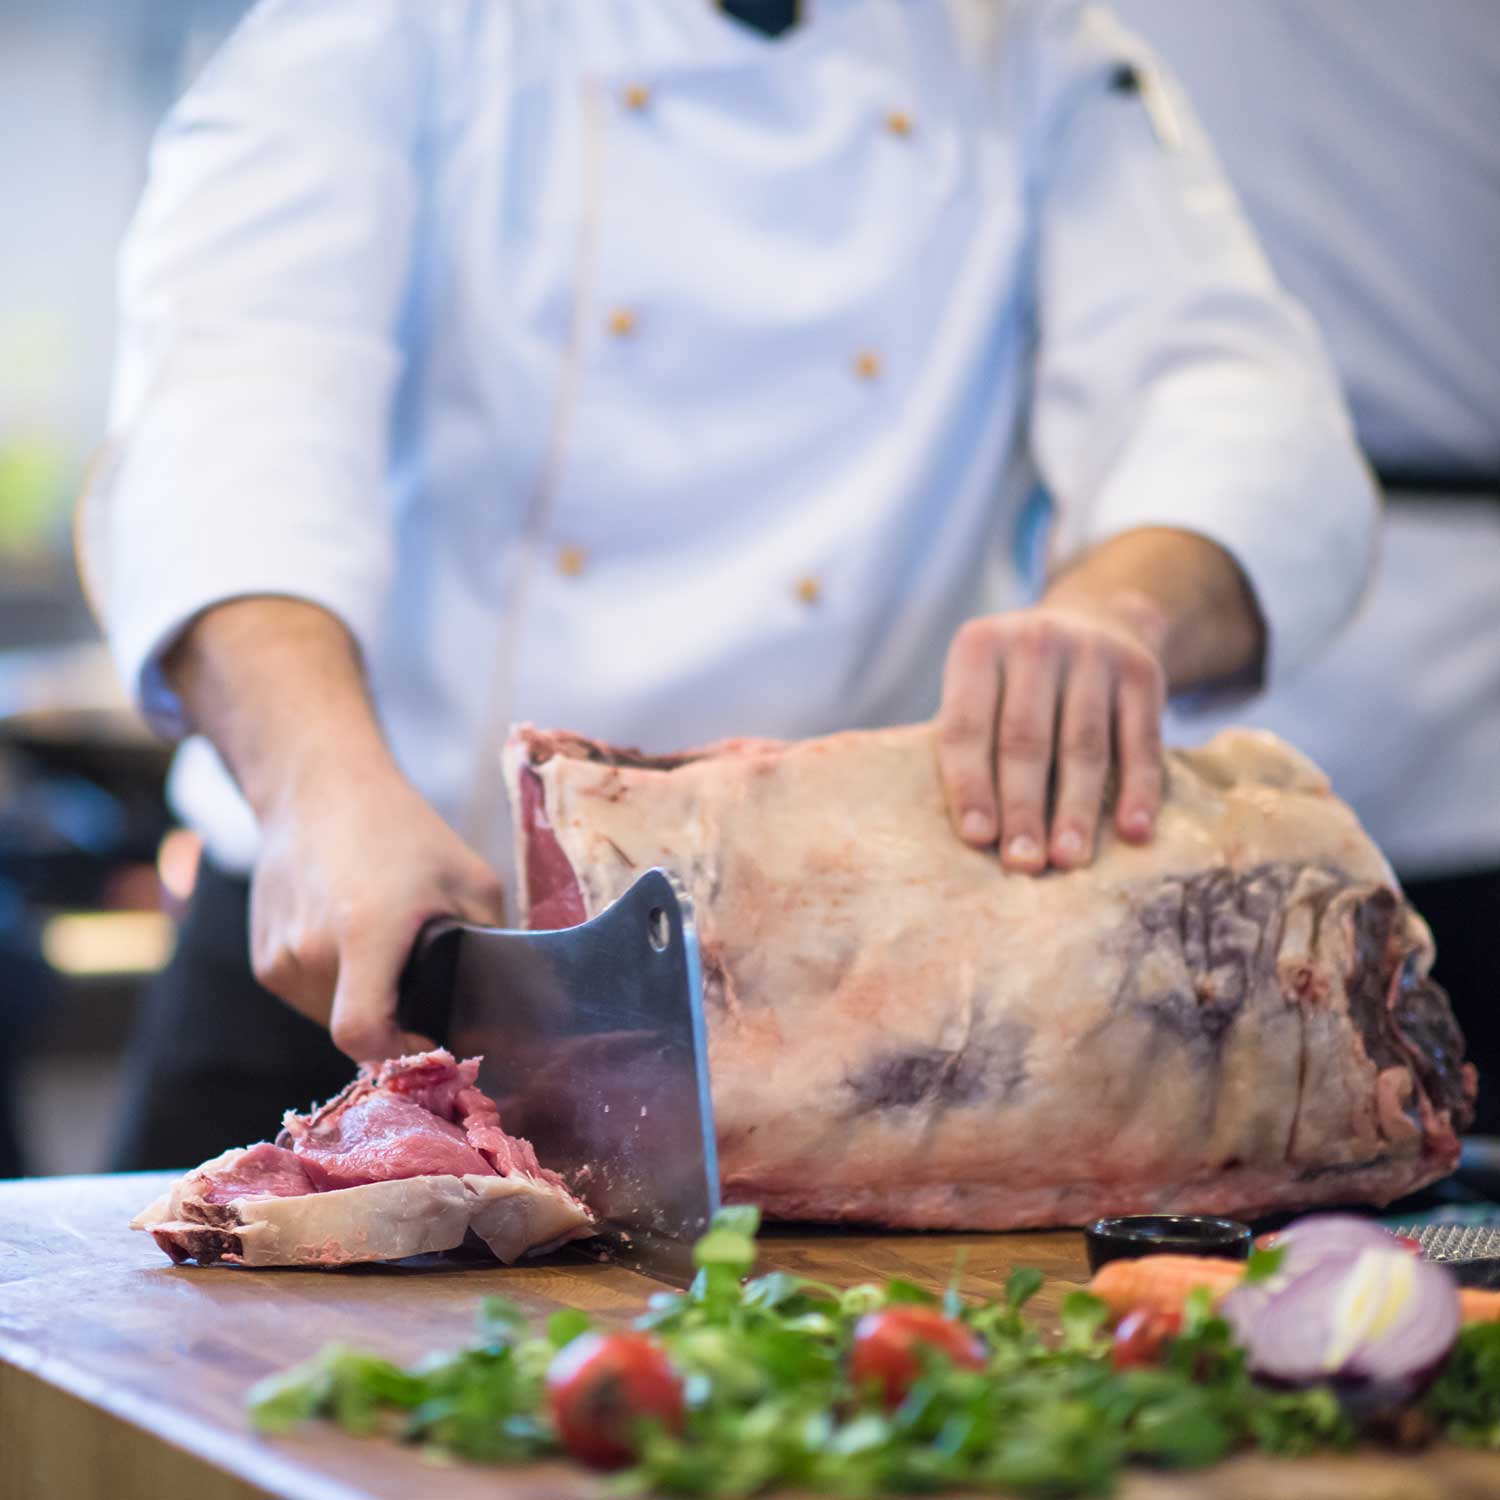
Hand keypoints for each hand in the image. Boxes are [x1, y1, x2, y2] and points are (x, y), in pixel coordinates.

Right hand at [250, 764, 505, 1061]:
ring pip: (330, 1018)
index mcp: (363, 932)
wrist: (318, 788)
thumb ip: (489, 946)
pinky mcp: (262, 961)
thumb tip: (503, 1005)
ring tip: (385, 949)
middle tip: (421, 981)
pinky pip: (310, 999)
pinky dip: (337, 987)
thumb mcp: (471, 880)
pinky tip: (352, 940)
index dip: (400, 1055)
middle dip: (395, 1021)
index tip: (430, 1040)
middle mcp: (309, 952)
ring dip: (365, 1002)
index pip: (363, 1036)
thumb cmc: (403, 829)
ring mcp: (277, 959)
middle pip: (356, 1031)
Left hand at [937, 593, 1167, 872]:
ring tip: (1068, 859)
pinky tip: (1133, 831)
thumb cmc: (1018, 682)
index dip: (970, 785)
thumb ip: (972, 743)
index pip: (967, 726)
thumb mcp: (983, 687)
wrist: (1097, 619)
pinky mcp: (1141, 672)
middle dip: (1023, 808)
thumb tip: (976, 836)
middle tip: (1022, 863)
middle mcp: (1035, 642)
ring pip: (1083, 746)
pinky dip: (1139, 789)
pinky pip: (1141, 741)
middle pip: (1025, 739)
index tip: (977, 838)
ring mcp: (1093, 653)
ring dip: (1076, 809)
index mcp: (979, 647)